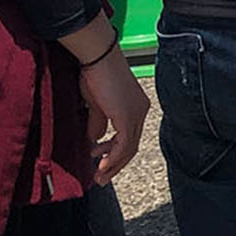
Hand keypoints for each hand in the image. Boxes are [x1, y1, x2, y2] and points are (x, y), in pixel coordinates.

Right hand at [77, 49, 149, 184]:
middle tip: (101, 178)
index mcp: (136, 106)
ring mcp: (136, 114)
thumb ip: (98, 122)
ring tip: (99, 175)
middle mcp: (140, 111)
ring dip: (113, 165)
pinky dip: (113, 158)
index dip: (115, 154)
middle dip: (115, 164)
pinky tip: (101, 166)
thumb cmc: (95, 74)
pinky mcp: (128, 116)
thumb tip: (96, 139)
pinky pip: (124, 145)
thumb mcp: (96, 104)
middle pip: (131, 146)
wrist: (98, 57)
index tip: (100, 164)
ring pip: (129, 148)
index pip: (130, 137)